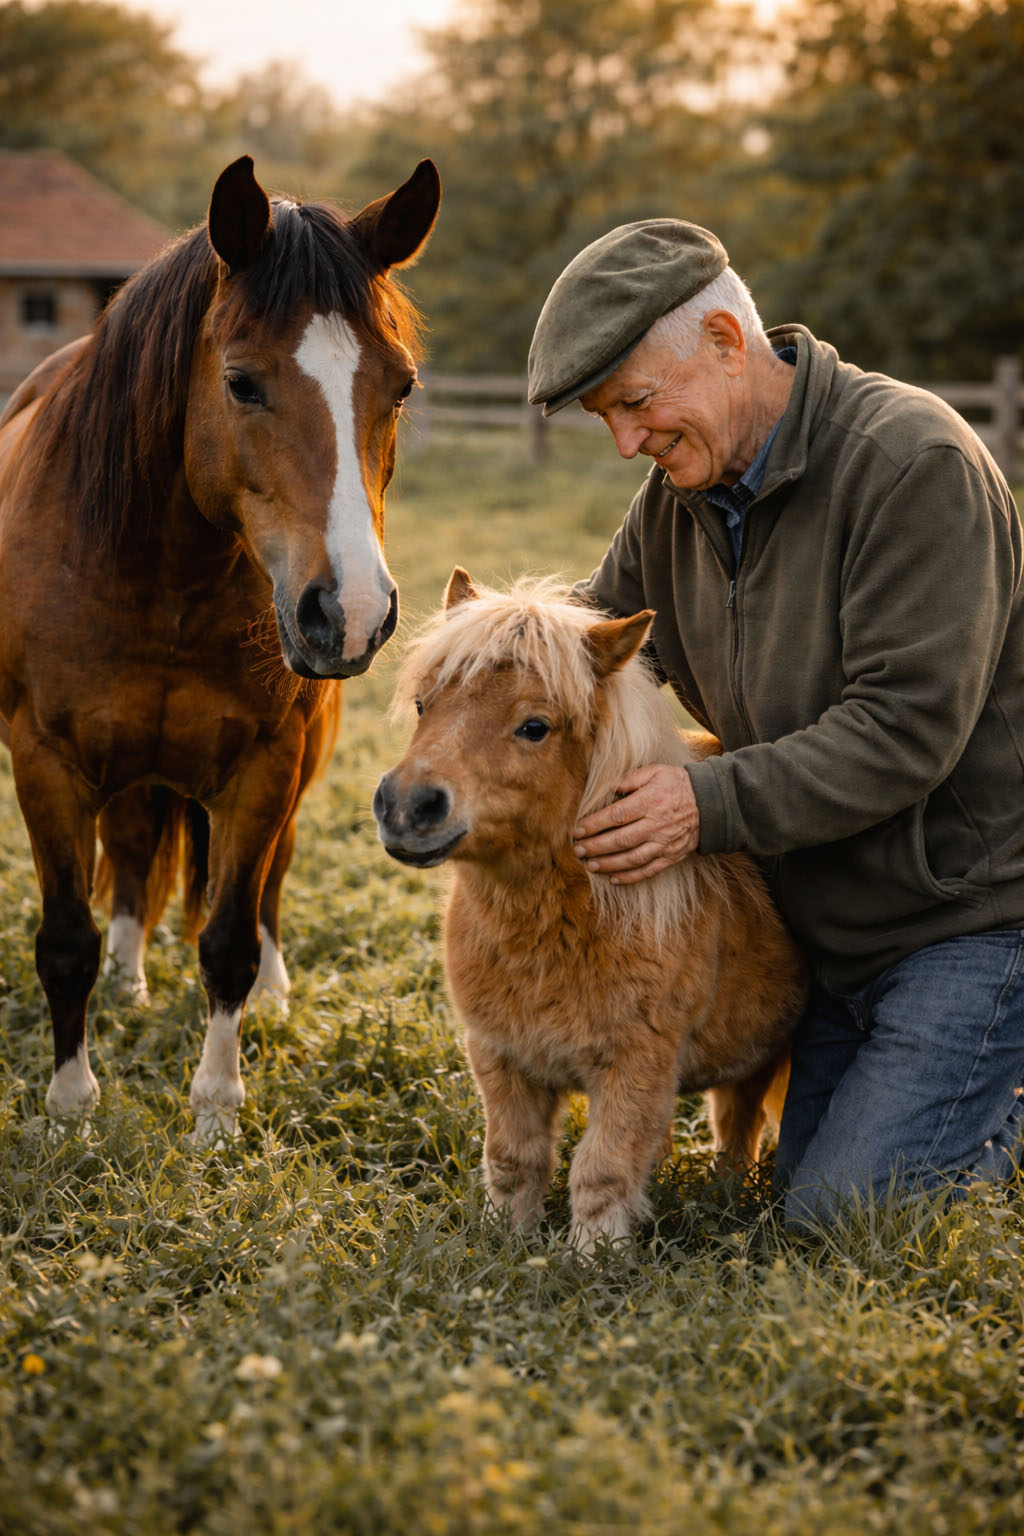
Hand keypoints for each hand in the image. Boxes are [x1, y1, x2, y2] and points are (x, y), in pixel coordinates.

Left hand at [572, 763, 699, 883]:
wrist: (711, 803)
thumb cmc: (678, 785)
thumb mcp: (656, 771)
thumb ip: (631, 778)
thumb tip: (609, 787)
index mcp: (650, 801)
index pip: (617, 815)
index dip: (595, 824)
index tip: (578, 830)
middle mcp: (656, 824)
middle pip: (621, 839)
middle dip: (596, 847)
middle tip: (578, 850)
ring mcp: (664, 843)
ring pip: (633, 858)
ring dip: (609, 864)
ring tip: (591, 865)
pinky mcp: (672, 856)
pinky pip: (649, 870)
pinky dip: (631, 877)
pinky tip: (614, 879)